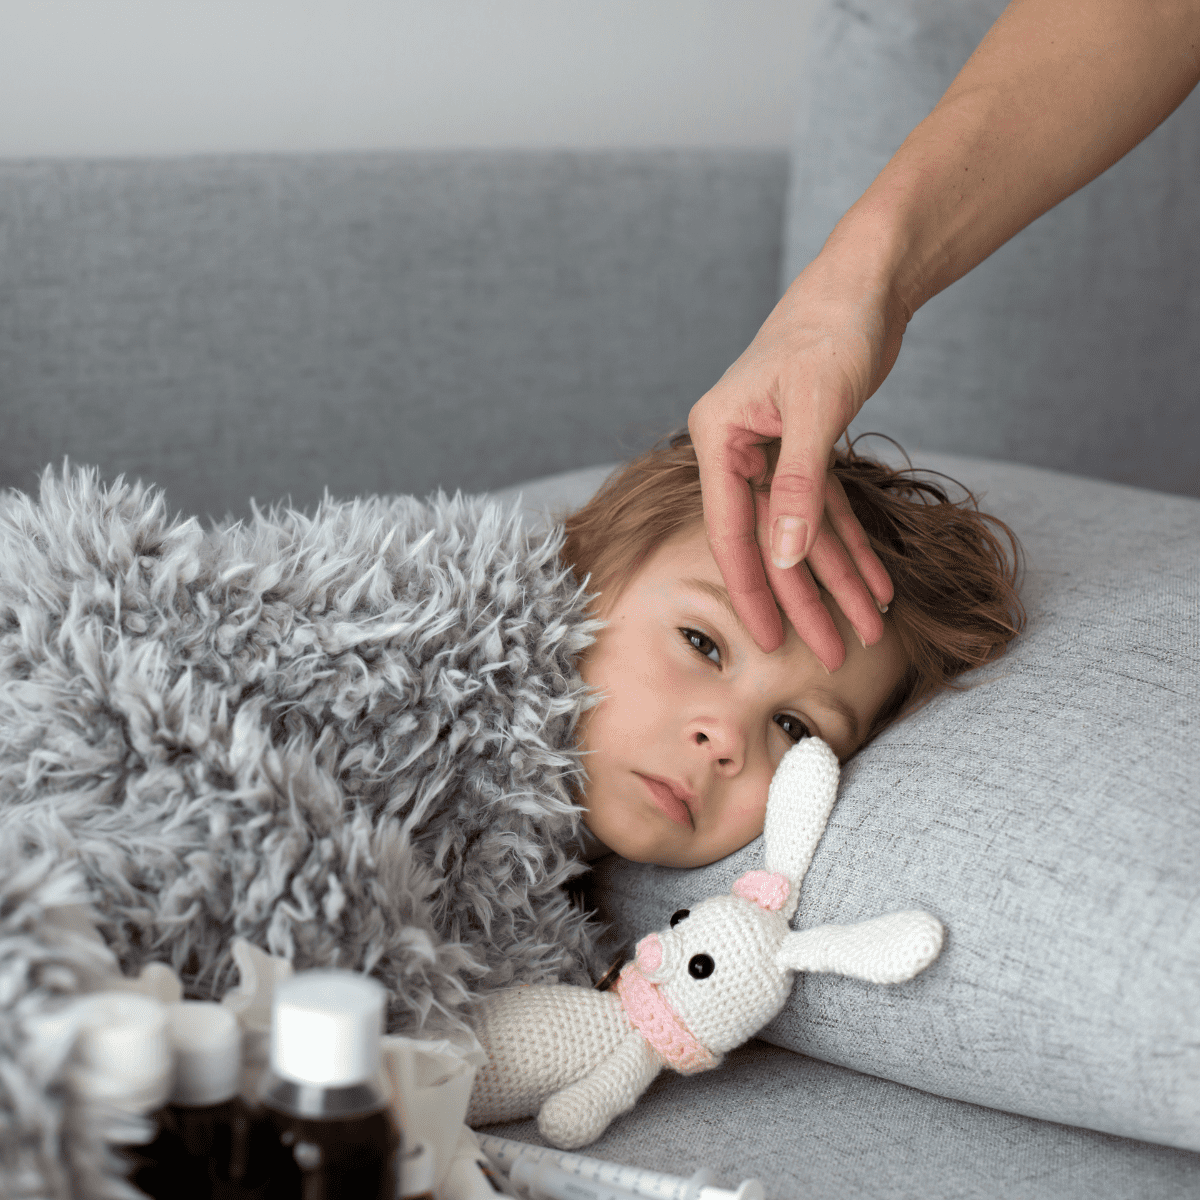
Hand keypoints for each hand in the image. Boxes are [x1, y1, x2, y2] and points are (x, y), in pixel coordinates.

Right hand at [688, 251, 905, 668]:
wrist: (867, 279)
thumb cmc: (832, 327)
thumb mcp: (818, 405)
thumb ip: (798, 484)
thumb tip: (782, 558)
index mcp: (719, 436)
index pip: (730, 529)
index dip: (753, 590)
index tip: (772, 641)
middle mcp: (738, 449)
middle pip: (771, 541)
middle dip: (806, 598)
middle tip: (832, 653)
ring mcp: (772, 452)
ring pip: (804, 532)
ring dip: (838, 580)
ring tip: (869, 628)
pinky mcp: (808, 449)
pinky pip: (828, 511)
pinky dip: (853, 545)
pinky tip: (878, 584)